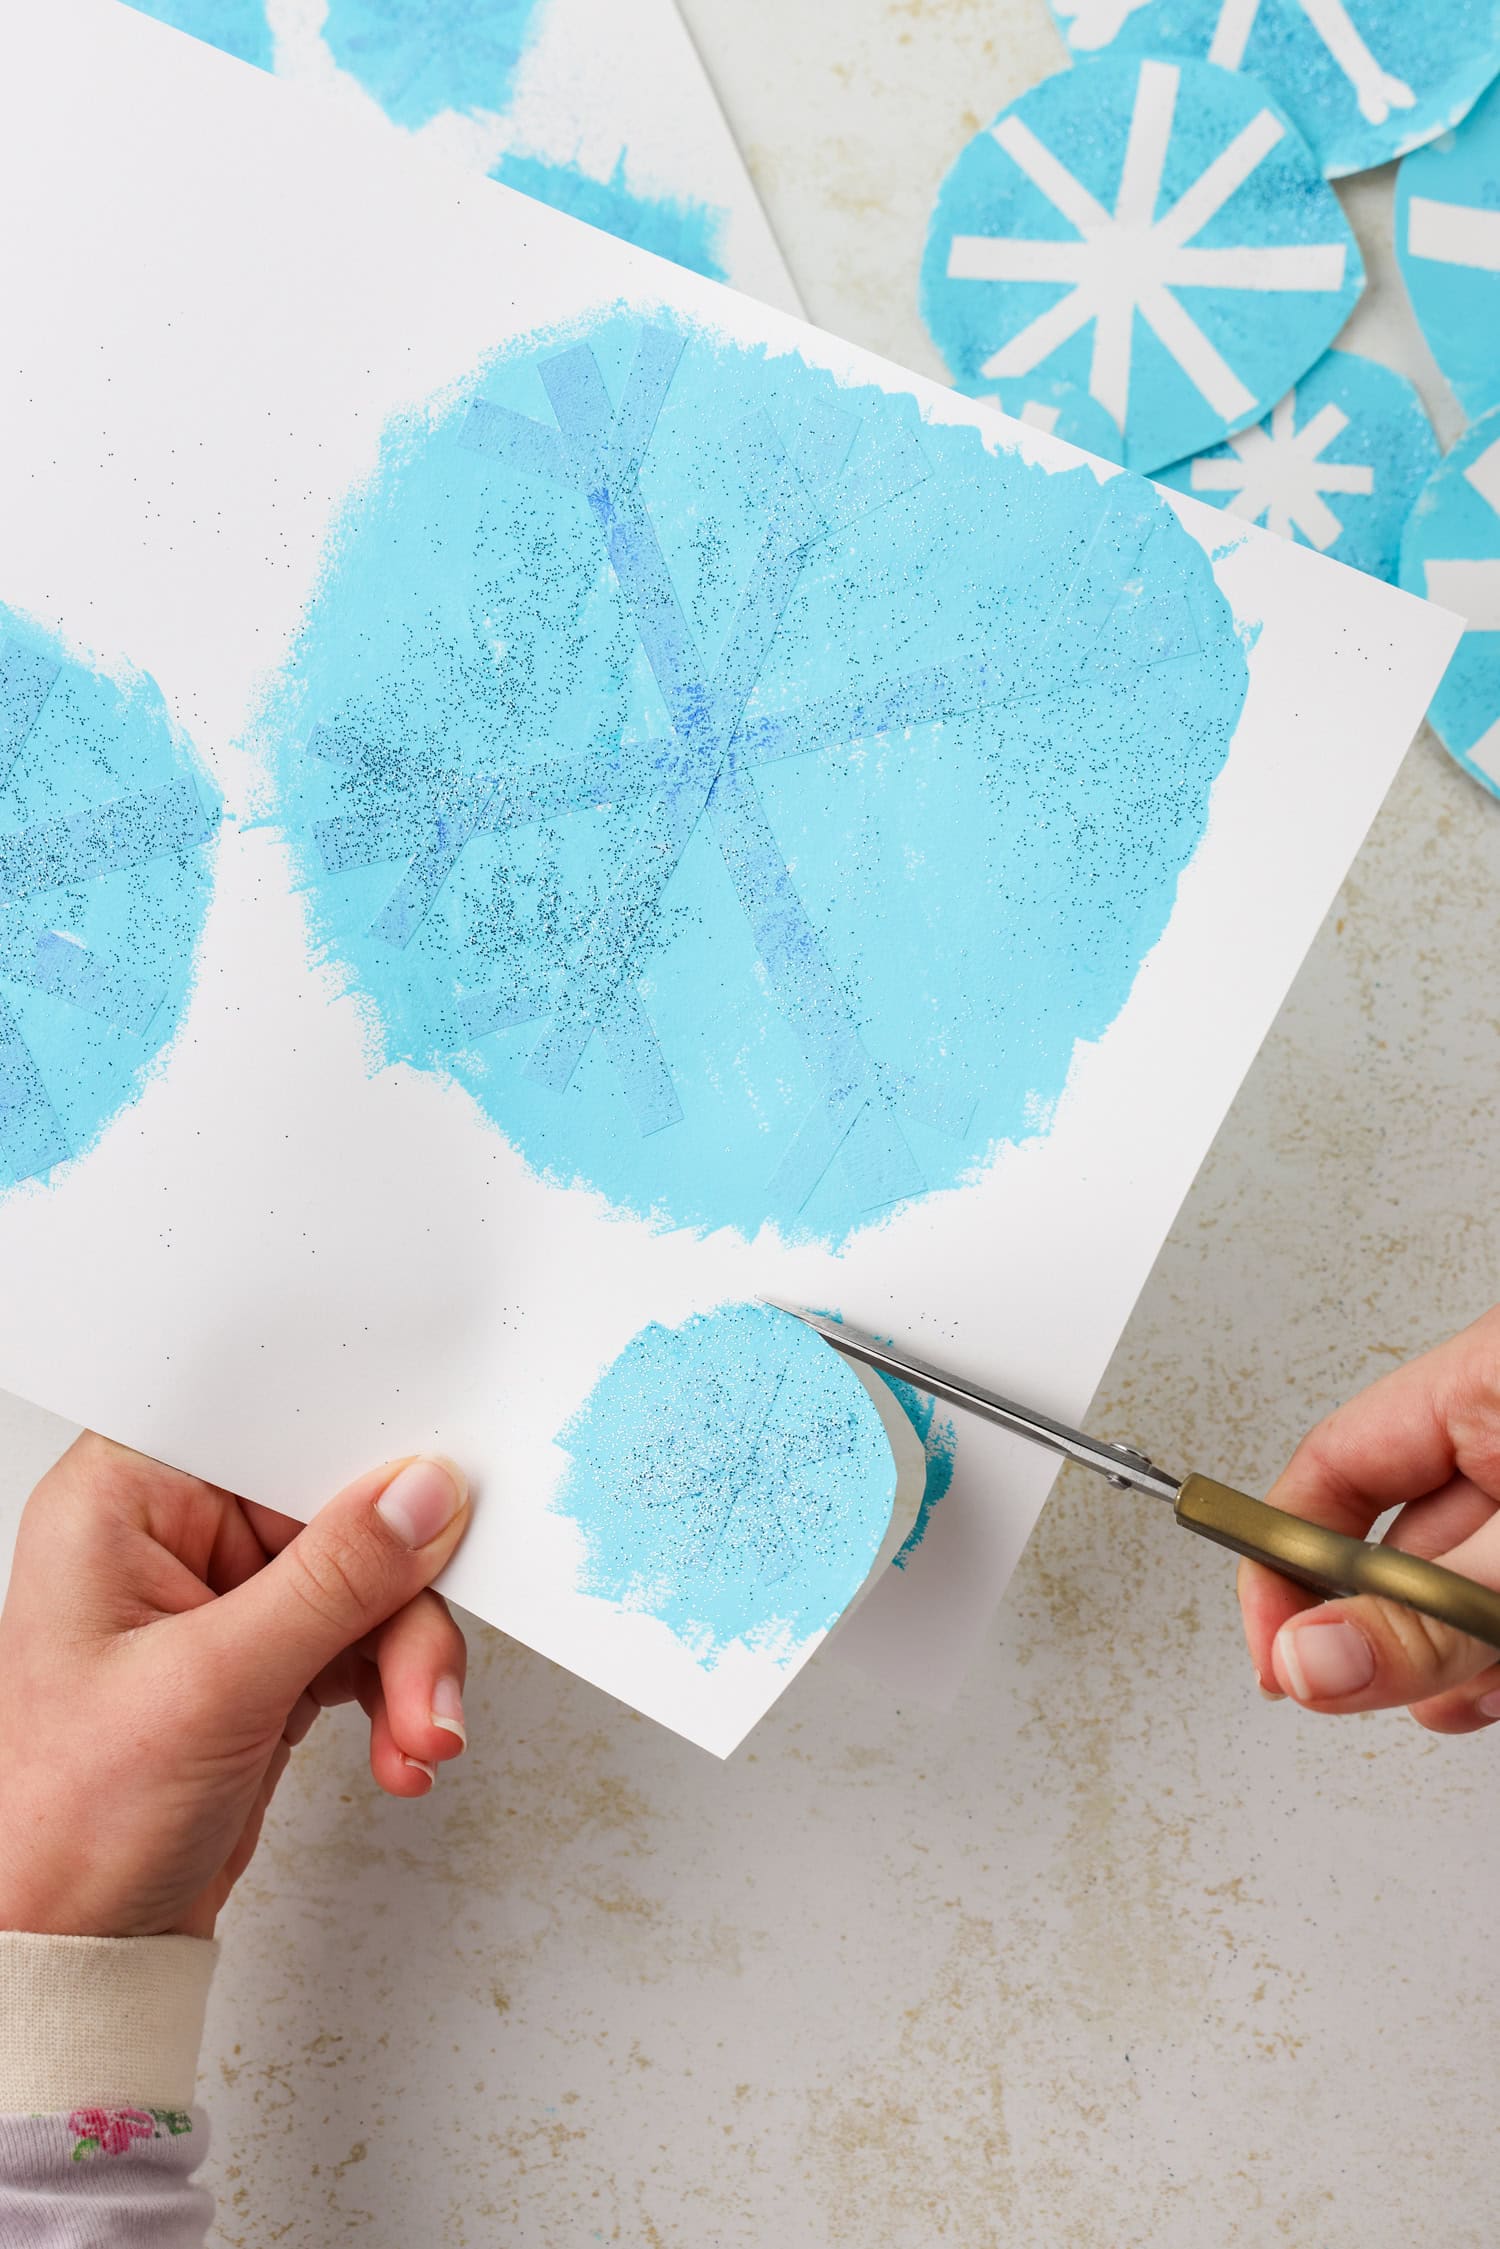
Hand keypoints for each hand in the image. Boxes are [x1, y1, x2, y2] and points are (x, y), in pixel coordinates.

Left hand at [0, 1434, 472, 1939]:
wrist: (75, 1951)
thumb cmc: (69, 1823)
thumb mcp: (212, 1687)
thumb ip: (331, 1581)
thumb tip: (420, 1496)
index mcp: (121, 1500)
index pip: (267, 1430)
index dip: (355, 1451)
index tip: (430, 1492)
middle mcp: (170, 1537)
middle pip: (337, 1513)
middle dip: (400, 1602)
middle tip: (425, 1673)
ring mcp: (221, 1599)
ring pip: (366, 1584)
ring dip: (408, 1662)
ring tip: (418, 1734)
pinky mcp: (262, 1656)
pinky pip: (363, 1641)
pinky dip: (394, 1694)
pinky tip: (398, 1747)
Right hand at [1239, 1307, 1499, 1729]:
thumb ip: (1425, 1610)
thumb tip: (1310, 1658)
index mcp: (1485, 1381)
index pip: (1328, 1467)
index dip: (1283, 1564)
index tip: (1277, 1652)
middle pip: (1389, 1546)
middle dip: (1385, 1633)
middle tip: (1374, 1685)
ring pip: (1451, 1593)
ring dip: (1454, 1664)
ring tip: (1480, 1686)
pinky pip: (1499, 1607)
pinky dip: (1499, 1660)